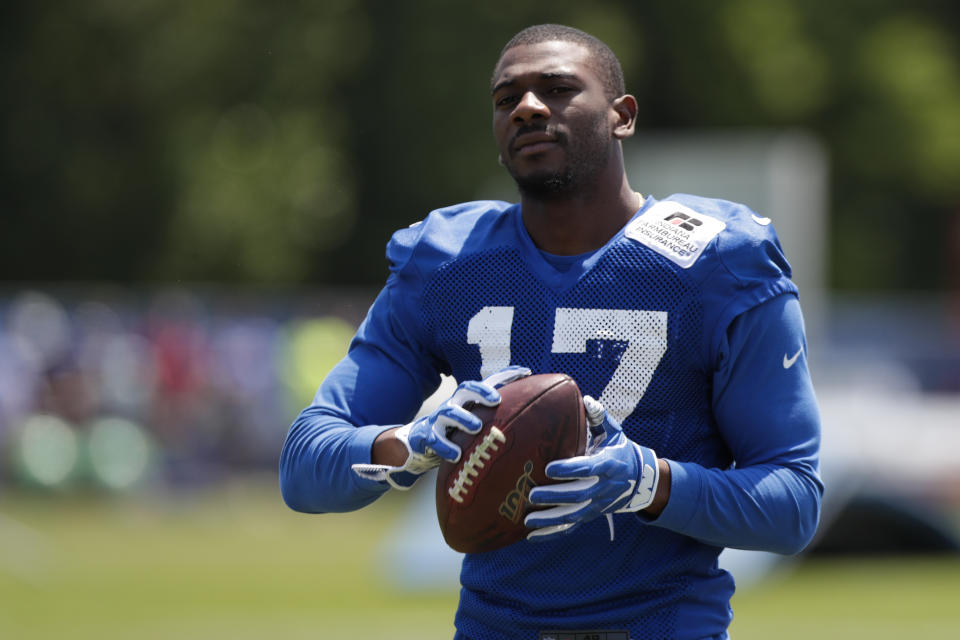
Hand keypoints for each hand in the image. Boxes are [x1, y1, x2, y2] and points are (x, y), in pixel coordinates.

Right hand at [351, 366, 530, 489]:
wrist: (418, 444)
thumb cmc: (454, 434)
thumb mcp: (475, 425)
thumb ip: (496, 420)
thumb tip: (531, 419)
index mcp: (467, 401)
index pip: (487, 382)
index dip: (506, 375)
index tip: (526, 373)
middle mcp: (453, 405)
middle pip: (465, 389)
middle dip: (480, 391)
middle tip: (495, 400)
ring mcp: (438, 420)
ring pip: (448, 412)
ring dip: (463, 418)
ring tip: (476, 427)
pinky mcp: (426, 436)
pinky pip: (434, 439)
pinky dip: (445, 446)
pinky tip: (456, 454)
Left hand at [524, 396, 658, 539]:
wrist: (640, 480)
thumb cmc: (620, 450)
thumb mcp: (614, 432)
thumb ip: (599, 417)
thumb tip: (585, 399)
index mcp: (609, 464)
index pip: (588, 468)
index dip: (569, 469)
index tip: (549, 468)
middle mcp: (604, 487)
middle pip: (578, 495)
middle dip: (555, 496)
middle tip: (533, 494)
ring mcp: (598, 505)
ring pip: (573, 515)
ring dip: (550, 519)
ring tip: (528, 519)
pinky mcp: (592, 515)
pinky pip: (571, 527)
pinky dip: (552, 533)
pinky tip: (532, 536)